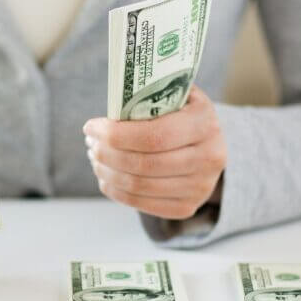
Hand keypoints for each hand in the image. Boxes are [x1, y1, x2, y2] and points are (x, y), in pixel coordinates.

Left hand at [83, 87, 225, 219]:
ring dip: (108, 172)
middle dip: (107, 153)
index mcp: (204, 122)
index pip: (154, 136)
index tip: (91, 127)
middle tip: (91, 143)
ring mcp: (200, 186)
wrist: (208, 145)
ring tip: (95, 159)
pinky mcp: (187, 207)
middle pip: (144, 163)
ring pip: (140, 185)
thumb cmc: (182, 114)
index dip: (116, 134)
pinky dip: (117, 191)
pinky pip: (143, 204)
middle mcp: (209, 157)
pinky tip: (106, 178)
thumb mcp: (175, 95)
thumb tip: (112, 103)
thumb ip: (150, 93)